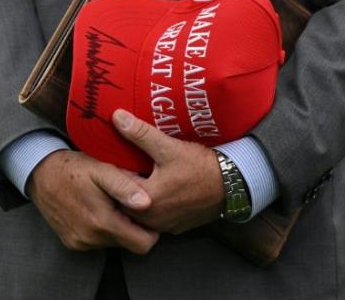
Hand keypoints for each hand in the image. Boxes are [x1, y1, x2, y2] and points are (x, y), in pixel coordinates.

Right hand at [27, 149, 158, 254]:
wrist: (40, 173)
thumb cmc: (74, 168)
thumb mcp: (102, 170)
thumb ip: (125, 187)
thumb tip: (148, 203)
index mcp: (102, 222)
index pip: (144, 244)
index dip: (153, 230)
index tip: (151, 212)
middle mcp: (91, 238)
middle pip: (131, 245)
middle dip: (138, 228)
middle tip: (136, 204)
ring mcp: (80, 243)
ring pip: (116, 243)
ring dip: (121, 227)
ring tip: (118, 204)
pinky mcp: (72, 243)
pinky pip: (100, 242)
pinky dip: (105, 229)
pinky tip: (102, 209)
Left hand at [112, 109, 224, 234]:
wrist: (233, 184)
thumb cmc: (201, 167)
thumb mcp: (169, 147)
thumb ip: (140, 134)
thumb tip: (117, 117)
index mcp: (145, 200)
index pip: (115, 186)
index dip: (112, 170)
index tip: (111, 157)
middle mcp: (152, 219)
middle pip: (125, 202)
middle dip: (123, 186)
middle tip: (123, 166)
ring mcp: (165, 226)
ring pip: (139, 213)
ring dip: (136, 198)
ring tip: (139, 177)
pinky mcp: (176, 227)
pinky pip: (156, 218)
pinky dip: (153, 206)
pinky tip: (158, 190)